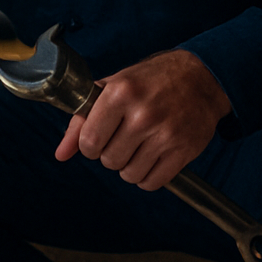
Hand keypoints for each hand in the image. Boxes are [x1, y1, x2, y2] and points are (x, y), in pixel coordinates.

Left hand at [54, 49, 230, 190]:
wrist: (200, 78)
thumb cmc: (150, 82)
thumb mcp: (112, 89)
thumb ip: (81, 121)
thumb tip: (61, 154)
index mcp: (120, 93)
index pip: (90, 141)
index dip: (90, 145)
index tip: (99, 137)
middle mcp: (142, 114)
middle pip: (109, 160)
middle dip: (111, 154)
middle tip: (123, 138)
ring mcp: (165, 133)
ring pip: (130, 175)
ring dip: (130, 166)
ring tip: (139, 146)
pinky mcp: (183, 150)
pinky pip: (152, 183)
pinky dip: (148, 177)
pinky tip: (152, 157)